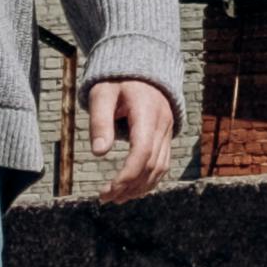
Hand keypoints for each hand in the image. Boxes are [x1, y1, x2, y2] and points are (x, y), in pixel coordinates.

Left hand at [86, 77, 177, 200]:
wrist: (141, 68)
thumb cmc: (117, 81)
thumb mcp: (102, 95)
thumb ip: (100, 122)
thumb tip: (99, 153)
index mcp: (147, 112)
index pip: (142, 151)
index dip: (127, 174)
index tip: (108, 189)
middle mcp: (163, 123)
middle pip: (151, 164)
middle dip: (129, 186)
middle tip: (105, 198)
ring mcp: (167, 131)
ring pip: (160, 168)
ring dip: (139, 188)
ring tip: (116, 198)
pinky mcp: (166, 136)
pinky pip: (163, 164)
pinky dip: (149, 180)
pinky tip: (132, 189)